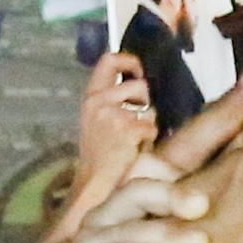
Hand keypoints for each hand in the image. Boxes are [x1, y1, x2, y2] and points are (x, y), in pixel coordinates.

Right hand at [58, 88, 242, 242]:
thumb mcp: (201, 227)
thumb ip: (242, 189)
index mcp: (159, 179)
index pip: (199, 138)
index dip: (232, 107)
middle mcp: (128, 194)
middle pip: (155, 175)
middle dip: (180, 186)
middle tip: (205, 205)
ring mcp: (104, 227)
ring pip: (133, 218)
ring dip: (166, 231)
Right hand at [64, 46, 161, 215]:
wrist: (93, 181)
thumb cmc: (98, 153)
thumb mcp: (96, 118)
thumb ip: (112, 99)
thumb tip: (140, 83)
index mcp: (91, 96)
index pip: (109, 60)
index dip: (130, 60)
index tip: (138, 71)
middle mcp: (99, 101)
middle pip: (138, 83)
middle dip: (146, 98)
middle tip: (140, 112)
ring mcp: (113, 115)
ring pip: (149, 107)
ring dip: (149, 121)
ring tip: (137, 135)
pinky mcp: (127, 130)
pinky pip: (151, 127)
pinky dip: (149, 139)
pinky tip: (137, 148)